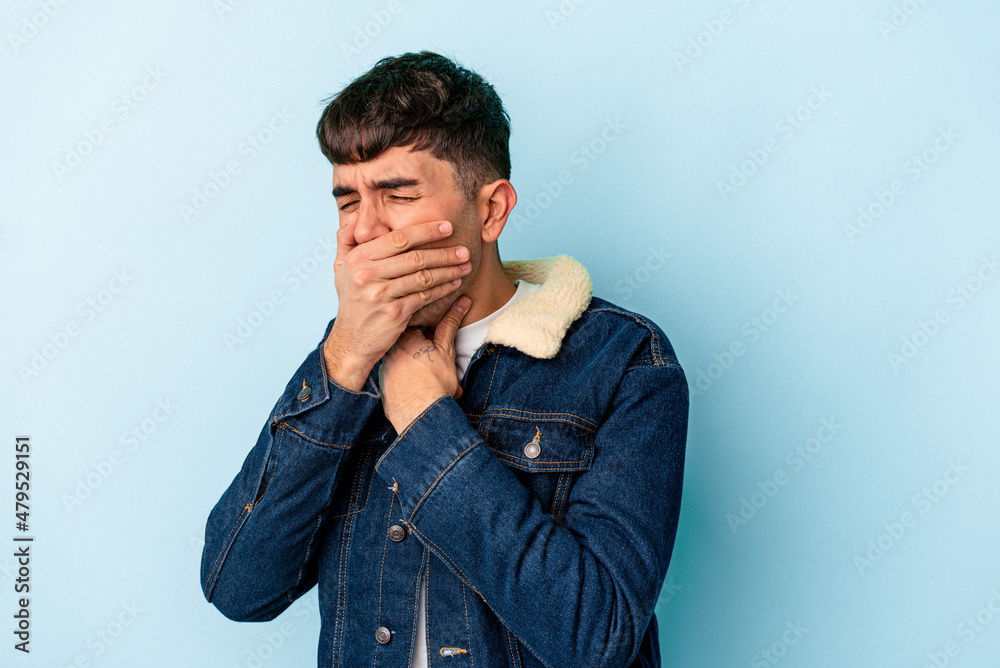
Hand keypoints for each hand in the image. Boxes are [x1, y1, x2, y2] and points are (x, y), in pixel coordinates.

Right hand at [325, 218, 472, 373]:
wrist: (350, 340)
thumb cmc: (352, 300)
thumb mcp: (340, 269)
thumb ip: (346, 240)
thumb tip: (355, 216)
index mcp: (358, 258)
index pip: (399, 238)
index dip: (426, 231)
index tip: (447, 227)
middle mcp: (367, 275)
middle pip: (415, 257)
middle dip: (444, 252)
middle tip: (464, 250)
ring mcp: (381, 295)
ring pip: (423, 277)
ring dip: (448, 271)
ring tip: (465, 265)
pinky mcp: (394, 313)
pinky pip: (425, 297)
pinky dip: (443, 289)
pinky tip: (454, 284)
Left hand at [378, 294, 471, 431]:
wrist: (420, 414)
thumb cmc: (435, 382)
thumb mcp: (446, 350)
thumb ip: (451, 323)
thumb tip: (463, 301)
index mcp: (405, 337)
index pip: (412, 322)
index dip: (425, 329)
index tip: (432, 339)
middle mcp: (390, 349)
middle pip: (402, 339)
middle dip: (416, 346)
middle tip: (428, 358)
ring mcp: (383, 367)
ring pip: (396, 358)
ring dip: (408, 363)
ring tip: (423, 374)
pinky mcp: (381, 385)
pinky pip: (391, 375)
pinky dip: (401, 378)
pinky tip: (413, 385)